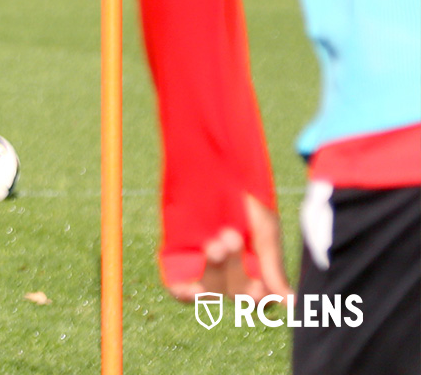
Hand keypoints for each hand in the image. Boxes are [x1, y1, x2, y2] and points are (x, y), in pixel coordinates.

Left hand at [165, 193, 290, 302]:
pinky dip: (182, 293)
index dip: (256, 300)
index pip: (257, 297)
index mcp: (255, 264)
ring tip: (214, 243)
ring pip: (208, 289)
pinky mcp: (177, 254)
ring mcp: (202, 262)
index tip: (256, 289)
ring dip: (212, 275)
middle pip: (232, 292)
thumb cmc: (246, 196)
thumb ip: (272, 268)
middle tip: (231, 237)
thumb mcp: (265, 230)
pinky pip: (177, 286)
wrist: (214, 166)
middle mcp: (229, 268)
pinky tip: (188, 288)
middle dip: (233, 270)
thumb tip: (292, 303)